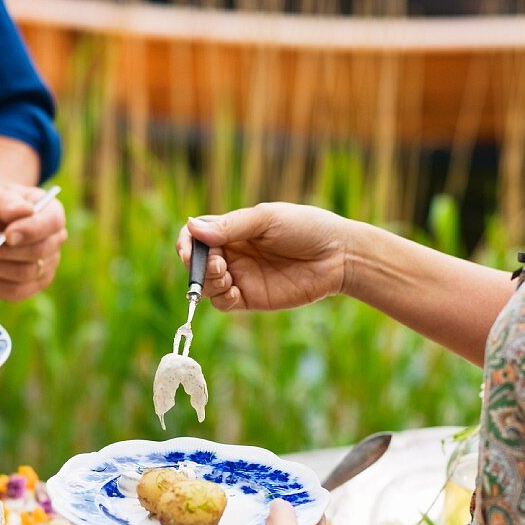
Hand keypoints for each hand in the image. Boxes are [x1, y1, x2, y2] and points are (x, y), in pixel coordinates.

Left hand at [0, 183, 66, 301]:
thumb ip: (4, 202)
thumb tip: (24, 211)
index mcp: (50, 211)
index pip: (52, 222)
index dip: (32, 230)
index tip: (8, 235)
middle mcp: (54, 240)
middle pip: (39, 252)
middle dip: (4, 250)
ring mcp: (45, 266)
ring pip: (25, 274)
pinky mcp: (30, 287)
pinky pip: (14, 292)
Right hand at [176, 202, 348, 312]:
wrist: (339, 254)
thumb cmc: (306, 227)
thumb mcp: (267, 220)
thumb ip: (230, 226)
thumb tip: (192, 228)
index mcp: (232, 230)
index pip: (194, 236)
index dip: (186, 242)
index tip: (189, 248)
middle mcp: (232, 254)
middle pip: (195, 263)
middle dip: (196, 265)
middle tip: (216, 263)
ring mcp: (241, 277)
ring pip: (205, 286)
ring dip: (206, 282)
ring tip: (225, 274)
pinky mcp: (252, 298)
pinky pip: (223, 304)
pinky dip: (220, 298)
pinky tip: (235, 290)